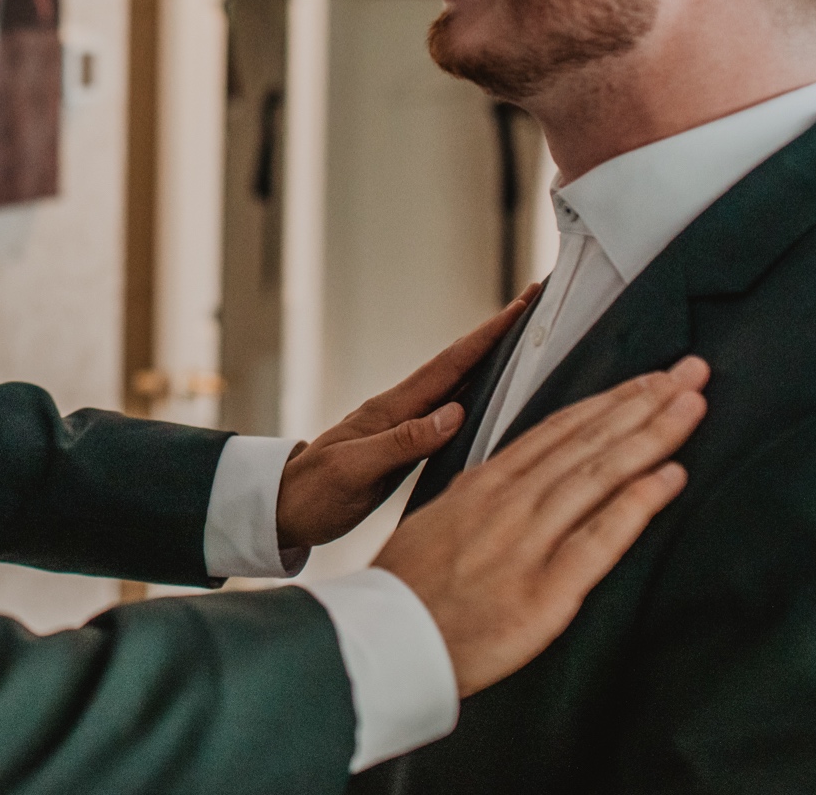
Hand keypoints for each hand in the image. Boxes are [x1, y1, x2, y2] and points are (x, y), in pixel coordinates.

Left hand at [275, 284, 539, 550]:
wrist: (282, 511)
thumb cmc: (312, 493)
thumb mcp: (355, 471)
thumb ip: (402, 443)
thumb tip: (455, 413)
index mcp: (391, 410)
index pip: (449, 365)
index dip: (488, 335)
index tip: (521, 304)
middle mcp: (400, 410)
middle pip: (458, 365)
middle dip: (498, 335)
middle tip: (534, 304)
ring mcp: (402, 427)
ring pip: (456, 386)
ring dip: (490, 362)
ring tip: (525, 342)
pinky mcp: (403, 447)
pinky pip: (448, 415)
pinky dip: (475, 399)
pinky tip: (491, 400)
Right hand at [374, 355, 709, 696]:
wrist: (384, 638)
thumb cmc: (411, 586)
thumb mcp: (441, 520)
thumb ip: (482, 495)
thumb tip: (513, 474)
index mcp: (486, 484)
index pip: (559, 429)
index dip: (609, 401)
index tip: (650, 379)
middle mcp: (510, 502)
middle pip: (587, 441)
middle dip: (643, 402)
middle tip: (690, 370)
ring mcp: (527, 542)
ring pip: (598, 475)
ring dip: (650, 435)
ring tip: (692, 404)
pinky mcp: (544, 590)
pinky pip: (599, 539)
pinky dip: (637, 503)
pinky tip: (671, 477)